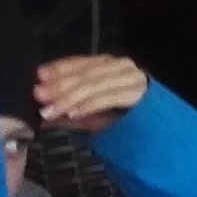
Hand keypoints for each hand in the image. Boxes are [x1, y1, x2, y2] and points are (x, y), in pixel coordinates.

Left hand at [33, 55, 149, 134]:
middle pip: (85, 73)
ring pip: (95, 84)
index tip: (39, 77)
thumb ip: (66, 110)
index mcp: (107, 65)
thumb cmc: (121, 122)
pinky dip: (90, 105)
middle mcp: (120, 66)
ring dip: (70, 97)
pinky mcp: (139, 93)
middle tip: (40, 96)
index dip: (59, 69)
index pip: (79, 62)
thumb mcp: (87, 115)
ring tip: (53, 109)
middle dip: (60, 85)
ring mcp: (131, 78)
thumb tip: (39, 109)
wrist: (157, 134)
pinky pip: (110, 97)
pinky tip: (74, 113)